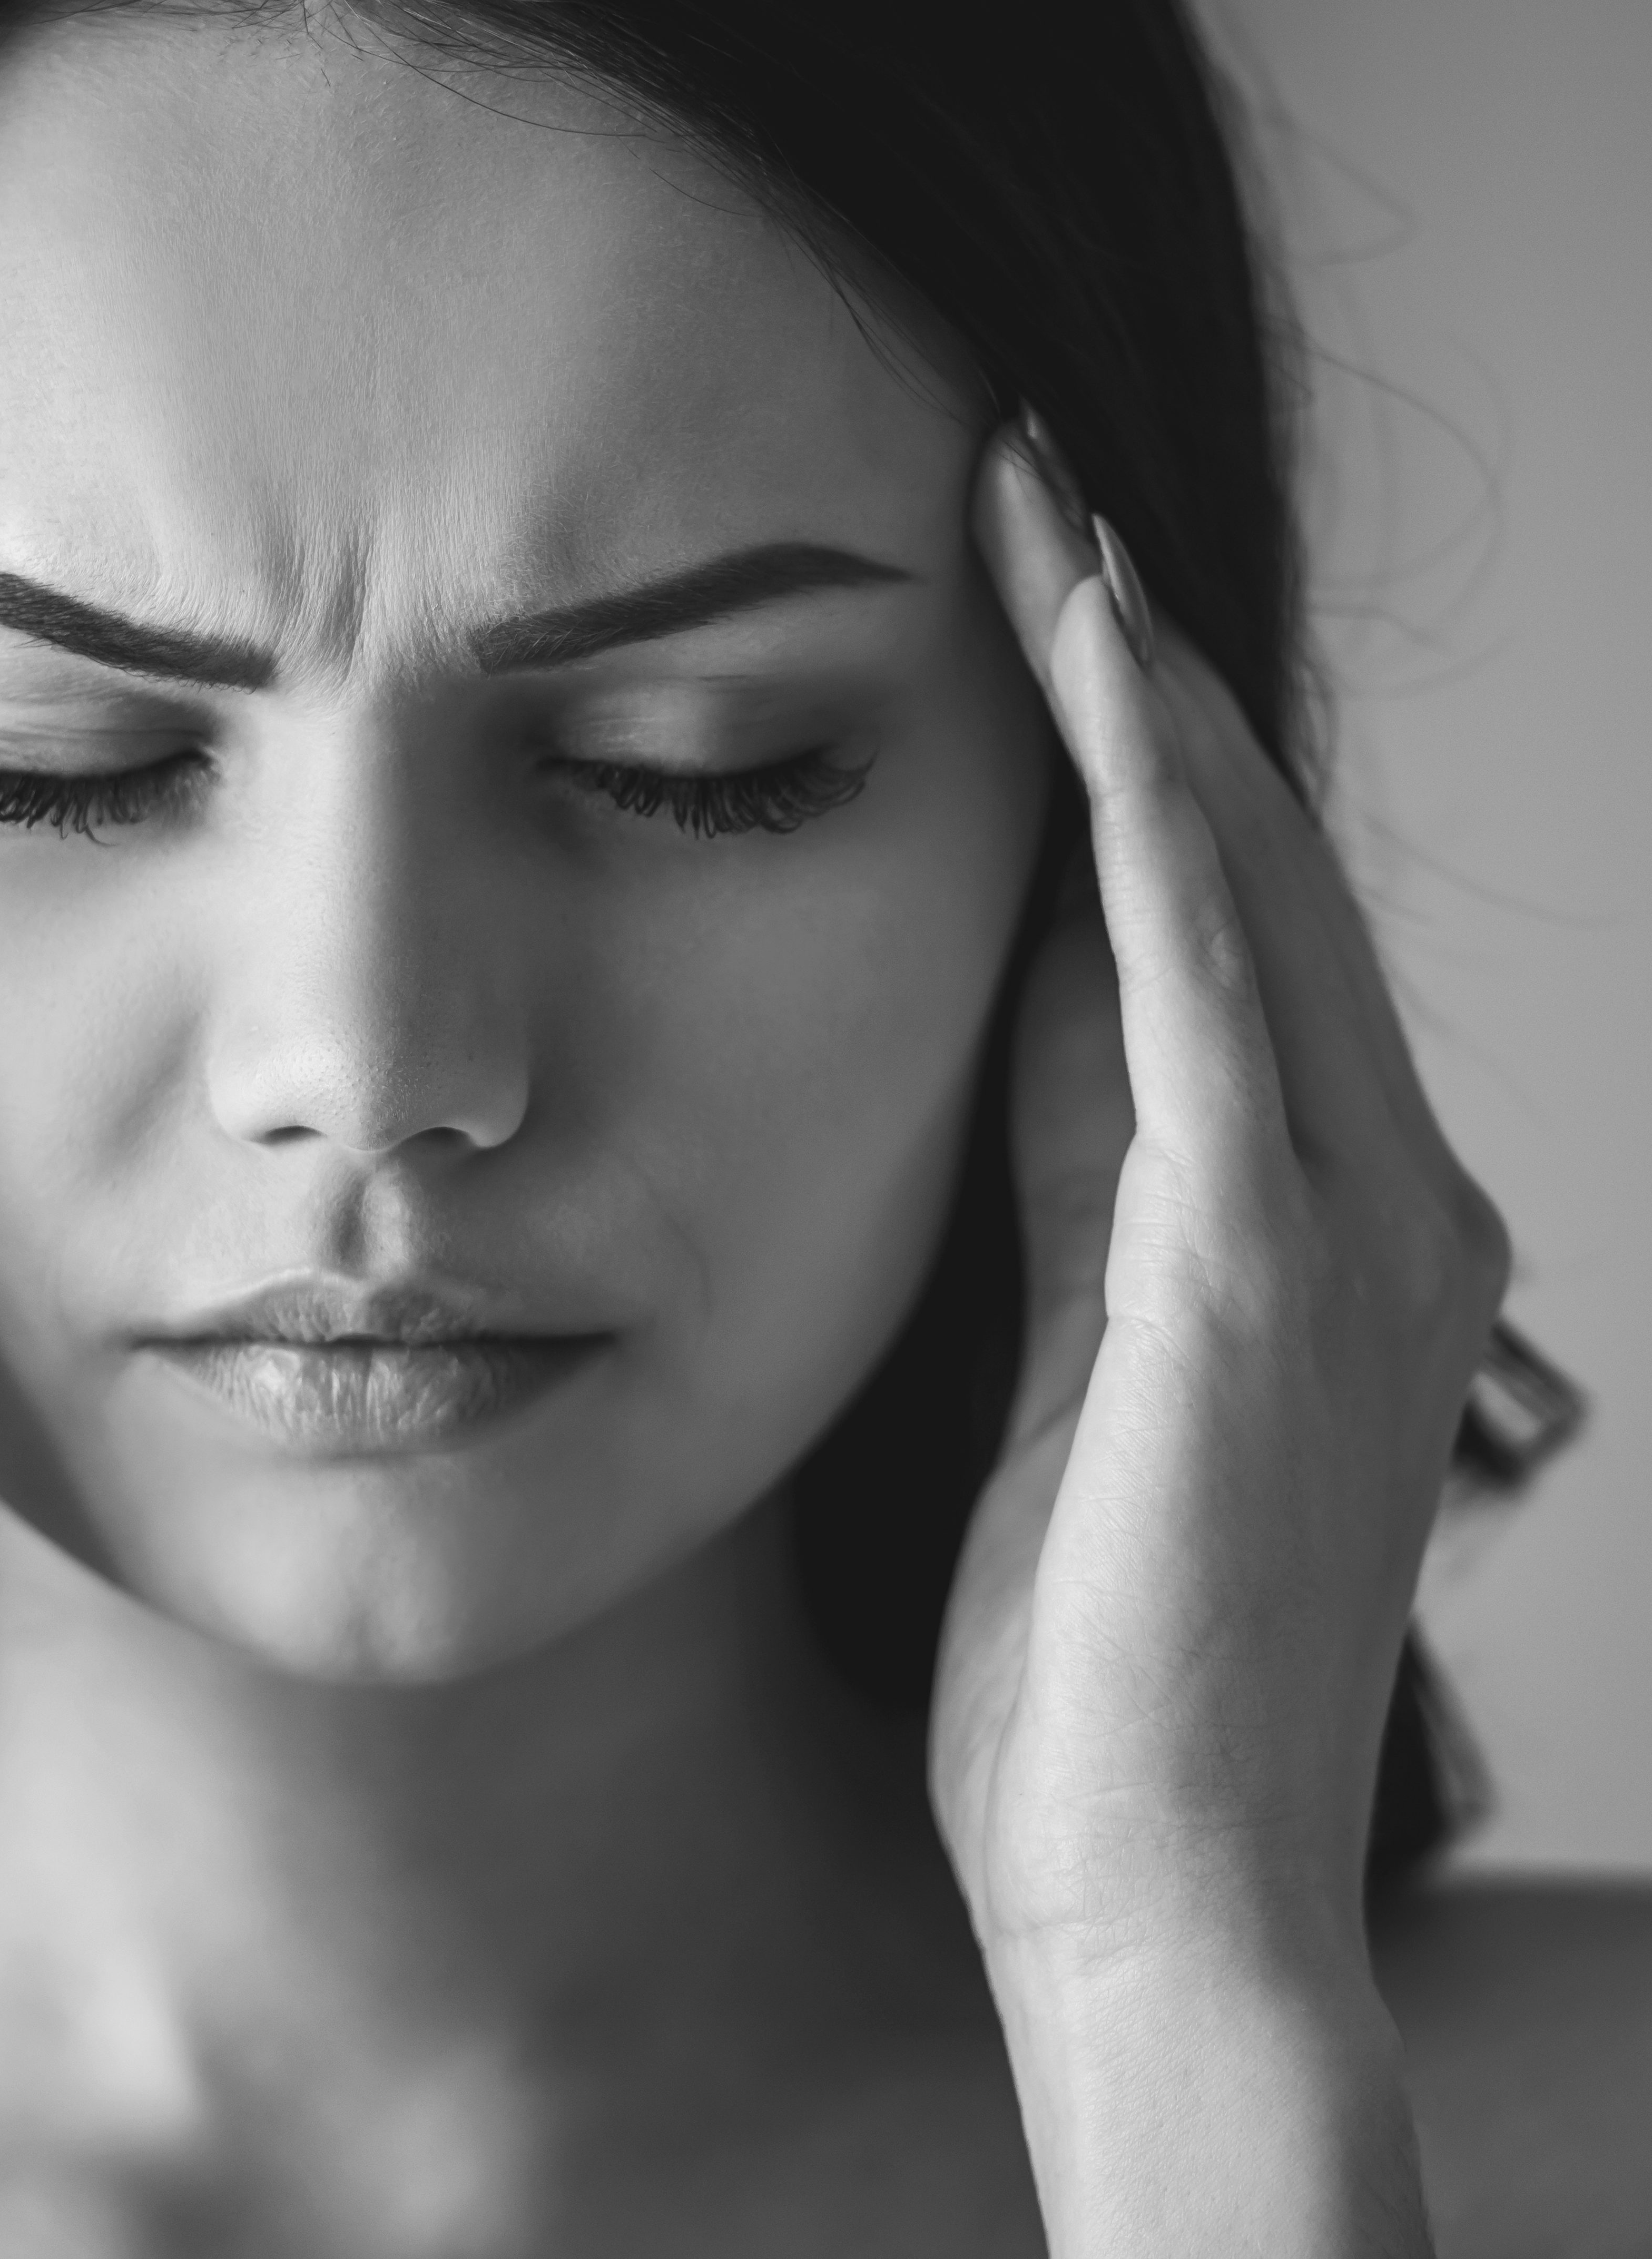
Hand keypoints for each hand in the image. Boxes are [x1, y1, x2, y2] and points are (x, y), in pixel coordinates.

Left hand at [927, 418, 1503, 2245]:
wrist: (1149, 1882)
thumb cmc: (1086, 1655)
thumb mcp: (1062, 1359)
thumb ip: (1063, 1184)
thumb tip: (1008, 1010)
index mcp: (1306, 1225)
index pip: (1208, 933)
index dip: (1126, 755)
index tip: (1028, 601)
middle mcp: (1366, 1196)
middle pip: (1246, 869)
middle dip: (1136, 676)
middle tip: (1031, 493)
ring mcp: (1337, 1226)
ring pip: (1242, 885)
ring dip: (1140, 694)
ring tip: (1046, 519)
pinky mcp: (1258, 1269)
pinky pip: (1208, 987)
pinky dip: (1157, 819)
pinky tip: (1091, 675)